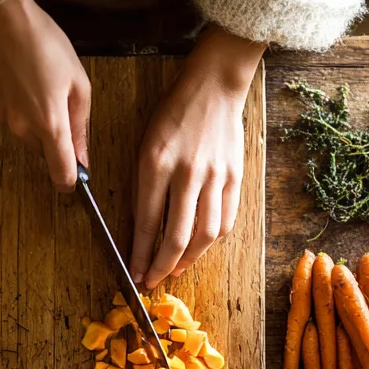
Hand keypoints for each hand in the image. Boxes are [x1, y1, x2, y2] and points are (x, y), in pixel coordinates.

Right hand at [0, 0, 89, 190]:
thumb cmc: (44, 44)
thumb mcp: (78, 81)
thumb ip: (81, 125)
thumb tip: (84, 158)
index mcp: (50, 124)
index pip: (62, 174)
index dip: (72, 180)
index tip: (79, 172)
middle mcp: (23, 129)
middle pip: (45, 154)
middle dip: (56, 140)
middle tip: (62, 101)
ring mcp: (2, 120)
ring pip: (28, 136)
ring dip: (38, 122)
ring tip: (40, 84)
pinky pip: (11, 120)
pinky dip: (20, 109)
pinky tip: (21, 81)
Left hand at [130, 26, 265, 287]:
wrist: (213, 88)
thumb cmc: (173, 113)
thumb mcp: (145, 143)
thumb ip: (143, 185)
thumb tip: (141, 227)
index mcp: (157, 162)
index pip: (146, 221)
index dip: (140, 252)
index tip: (134, 271)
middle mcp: (187, 173)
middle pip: (176, 235)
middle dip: (162, 266)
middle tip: (152, 281)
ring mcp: (214, 177)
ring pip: (204, 234)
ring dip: (188, 259)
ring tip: (175, 269)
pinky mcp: (234, 178)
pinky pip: (225, 220)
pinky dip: (211, 240)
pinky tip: (199, 248)